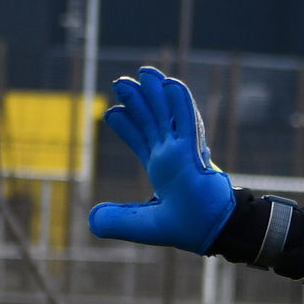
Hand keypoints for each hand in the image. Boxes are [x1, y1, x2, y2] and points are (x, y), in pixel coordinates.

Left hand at [89, 66, 234, 252]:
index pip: (142, 141)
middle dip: (137, 102)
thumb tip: (92, 219)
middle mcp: (172, 156)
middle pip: (152, 122)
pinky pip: (186, 121)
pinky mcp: (193, 150)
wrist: (211, 230)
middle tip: (122, 82)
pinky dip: (180, 102)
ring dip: (156, 94)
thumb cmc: (188, 228)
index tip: (113, 113)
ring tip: (144, 72)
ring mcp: (183, 151)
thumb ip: (119, 221)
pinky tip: (171, 83)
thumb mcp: (144, 225)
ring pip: (166, 115)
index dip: (127, 127)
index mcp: (163, 171)